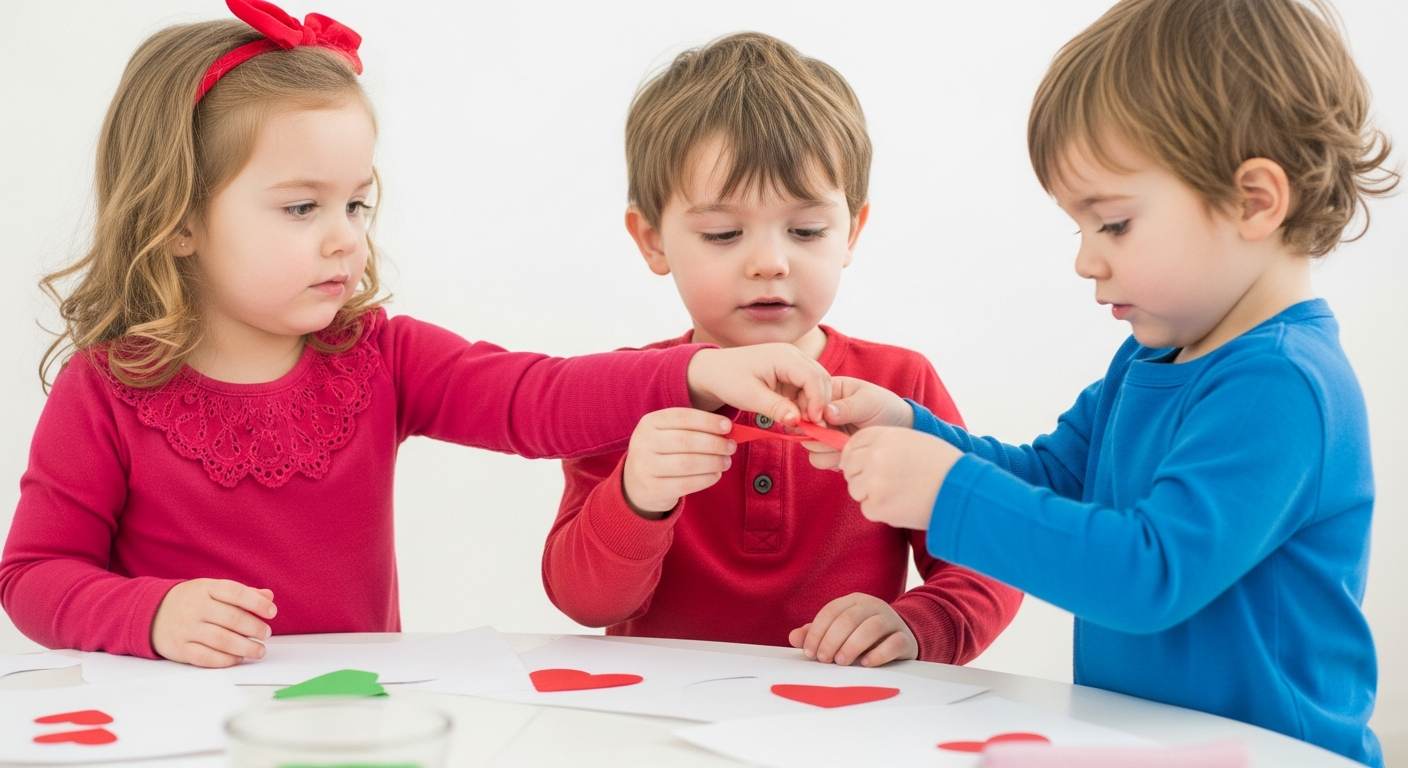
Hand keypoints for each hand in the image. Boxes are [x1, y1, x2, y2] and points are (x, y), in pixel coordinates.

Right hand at [151, 579, 276, 666]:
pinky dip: (226, 660)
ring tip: (259, 650)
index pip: (236, 593)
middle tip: (266, 634)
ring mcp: (186, 629)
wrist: (151, 613)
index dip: (257, 603)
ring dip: (245, 647)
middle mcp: (195, 607)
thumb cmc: (191, 601)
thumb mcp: (213, 590)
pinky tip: (238, 658)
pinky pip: (206, 657)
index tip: (272, 612)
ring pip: (222, 640)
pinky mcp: (179, 649)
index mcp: (206, 588)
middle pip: (232, 619)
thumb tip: (269, 597)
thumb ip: (242, 594)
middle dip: (254, 628)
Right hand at [623, 408, 735, 516]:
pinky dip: (706, 479)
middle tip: (731, 446)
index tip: (728, 426)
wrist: (637, 484)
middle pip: (686, 441)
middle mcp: (643, 442)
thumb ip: (694, 430)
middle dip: (714, 443)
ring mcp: (645, 467)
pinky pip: (686, 483)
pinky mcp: (653, 489)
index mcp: (649, 423)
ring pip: (688, 463)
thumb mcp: (669, 435)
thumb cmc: (662, 454)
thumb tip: (729, 429)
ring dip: (713, 462)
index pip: (682, 417)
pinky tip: (716, 475)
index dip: (707, 421)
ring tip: (726, 462)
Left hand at [685, 345, 830, 426]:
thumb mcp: (750, 396)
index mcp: (784, 356)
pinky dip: (803, 404)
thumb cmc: (727, 379)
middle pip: (821, 380)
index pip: (814, 378)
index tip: (813, 423)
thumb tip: (798, 421)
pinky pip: (806, 389)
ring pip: (816, 385)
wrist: (713, 371)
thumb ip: (776, 408)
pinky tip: (792, 417)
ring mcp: (792, 363)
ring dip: (811, 406)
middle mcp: (793, 355)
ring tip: (797, 424)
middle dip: (818, 404)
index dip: (818, 402)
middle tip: (808, 428)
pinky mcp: (789, 373)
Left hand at [788, 593, 917, 666]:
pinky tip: (865, 663)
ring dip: (852, 645)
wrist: (901, 637)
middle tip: (824, 659)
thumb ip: (817, 634)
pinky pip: (893, 643)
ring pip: (871, 628)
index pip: (831, 611)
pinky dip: (878, 654)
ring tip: (841, 662)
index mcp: (853, 601)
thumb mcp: (839, 632)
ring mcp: (891, 620)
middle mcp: (873, 606)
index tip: (810, 653)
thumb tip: (793, 637)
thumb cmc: (863, 636)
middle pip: (849, 619)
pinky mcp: (905, 638)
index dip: (817, 632)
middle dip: (832, 640)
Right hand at [803, 377, 912, 470]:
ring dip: (825, 449)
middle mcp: (821, 413)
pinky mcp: (830, 451)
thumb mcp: (869, 401)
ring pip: (809, 446)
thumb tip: (826, 413)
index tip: (824, 421)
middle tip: (837, 436)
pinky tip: (847, 454)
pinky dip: (831, 460)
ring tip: (846, 445)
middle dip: (818, 435)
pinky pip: (819, 460)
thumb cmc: (885, 406)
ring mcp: (825, 433)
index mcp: (827, 393)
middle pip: (802, 427)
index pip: (803, 402)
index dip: (809, 414)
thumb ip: (847, 407)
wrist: (900, 428)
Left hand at [838, 427, 961, 529]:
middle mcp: (875, 456)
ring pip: (856, 489)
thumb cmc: (942, 466)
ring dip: (871, 495)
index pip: (852, 444)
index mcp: (884, 436)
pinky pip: (867, 509)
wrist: (961, 491)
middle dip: (861, 477)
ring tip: (898, 494)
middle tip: (883, 484)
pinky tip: (902, 505)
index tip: (863, 465)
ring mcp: (874, 481)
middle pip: (849, 468)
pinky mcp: (877, 506)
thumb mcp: (913, 441)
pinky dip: (882, 511)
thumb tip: (858, 456)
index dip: (855, 457)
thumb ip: (884, 444)